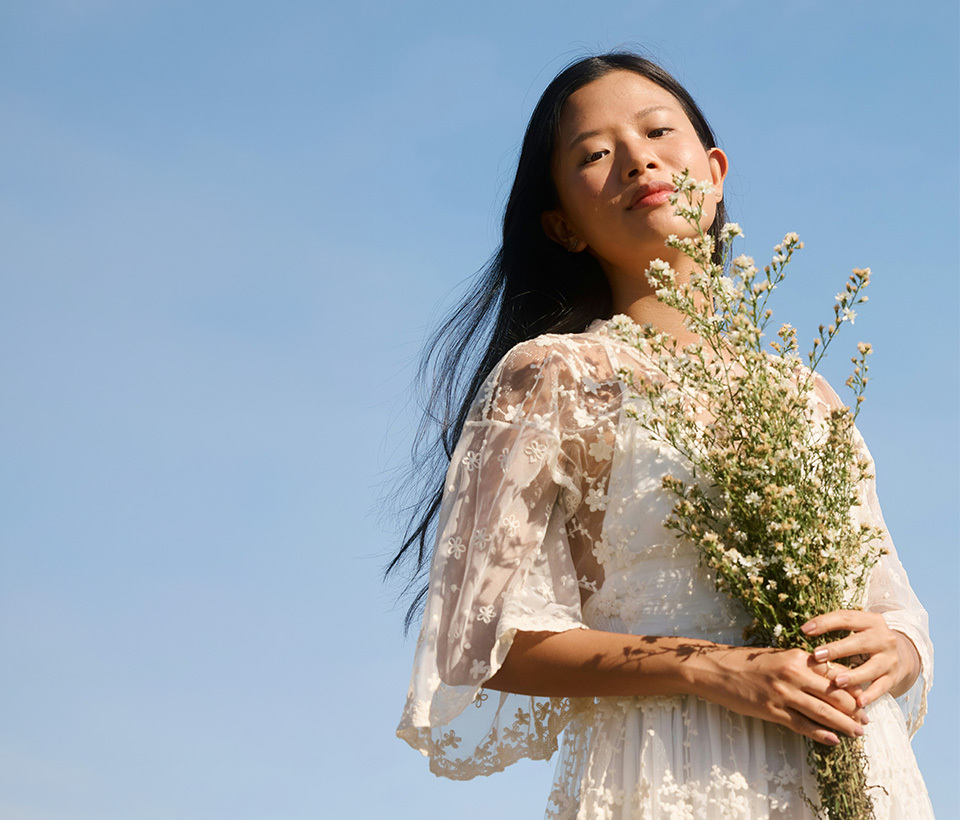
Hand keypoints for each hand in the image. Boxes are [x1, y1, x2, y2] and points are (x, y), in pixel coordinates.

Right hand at [695, 645, 867, 745]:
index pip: (834, 674)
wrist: (715, 670)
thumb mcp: (777, 656)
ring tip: (858, 733)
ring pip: (822, 712)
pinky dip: (820, 734)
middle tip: (866, 720)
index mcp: (796, 657)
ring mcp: (782, 693)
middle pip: (834, 694)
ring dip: (843, 724)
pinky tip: (833, 741)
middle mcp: (793, 674)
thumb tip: (828, 678)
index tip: (864, 699)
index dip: (852, 688)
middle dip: (854, 709)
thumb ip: (802, 666)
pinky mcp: (771, 710)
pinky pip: (802, 725)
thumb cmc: (746, 662)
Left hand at [801, 610, 919, 707]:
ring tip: (836, 682)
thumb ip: (834, 629)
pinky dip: (871, 695)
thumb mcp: (856, 628)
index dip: (825, 623)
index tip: (804, 630)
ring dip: (853, 676)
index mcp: (871, 621)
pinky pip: (882, 687)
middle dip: (837, 649)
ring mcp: (890, 659)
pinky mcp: (894, 677)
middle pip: (860, 642)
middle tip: (817, 656)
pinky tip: (858, 702)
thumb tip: (802, 631)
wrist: (902, 654)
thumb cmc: (865, 639)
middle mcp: (884, 638)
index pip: (846, 618)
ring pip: (872, 667)